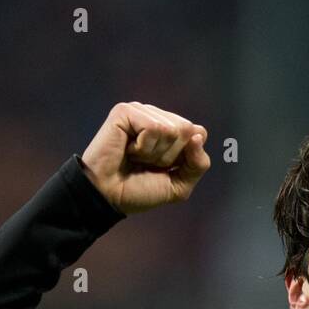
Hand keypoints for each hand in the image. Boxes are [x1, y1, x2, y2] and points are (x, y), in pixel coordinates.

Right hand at [80, 102, 210, 213]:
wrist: (109, 197)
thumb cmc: (139, 190)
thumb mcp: (179, 185)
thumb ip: (198, 164)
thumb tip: (199, 135)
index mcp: (170, 130)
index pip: (199, 133)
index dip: (186, 157)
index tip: (163, 168)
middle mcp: (157, 116)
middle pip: (188, 131)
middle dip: (170, 156)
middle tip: (146, 164)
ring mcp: (141, 111)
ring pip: (172, 130)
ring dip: (155, 154)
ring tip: (135, 157)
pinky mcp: (125, 111)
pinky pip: (154, 128)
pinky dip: (143, 147)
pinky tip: (127, 150)